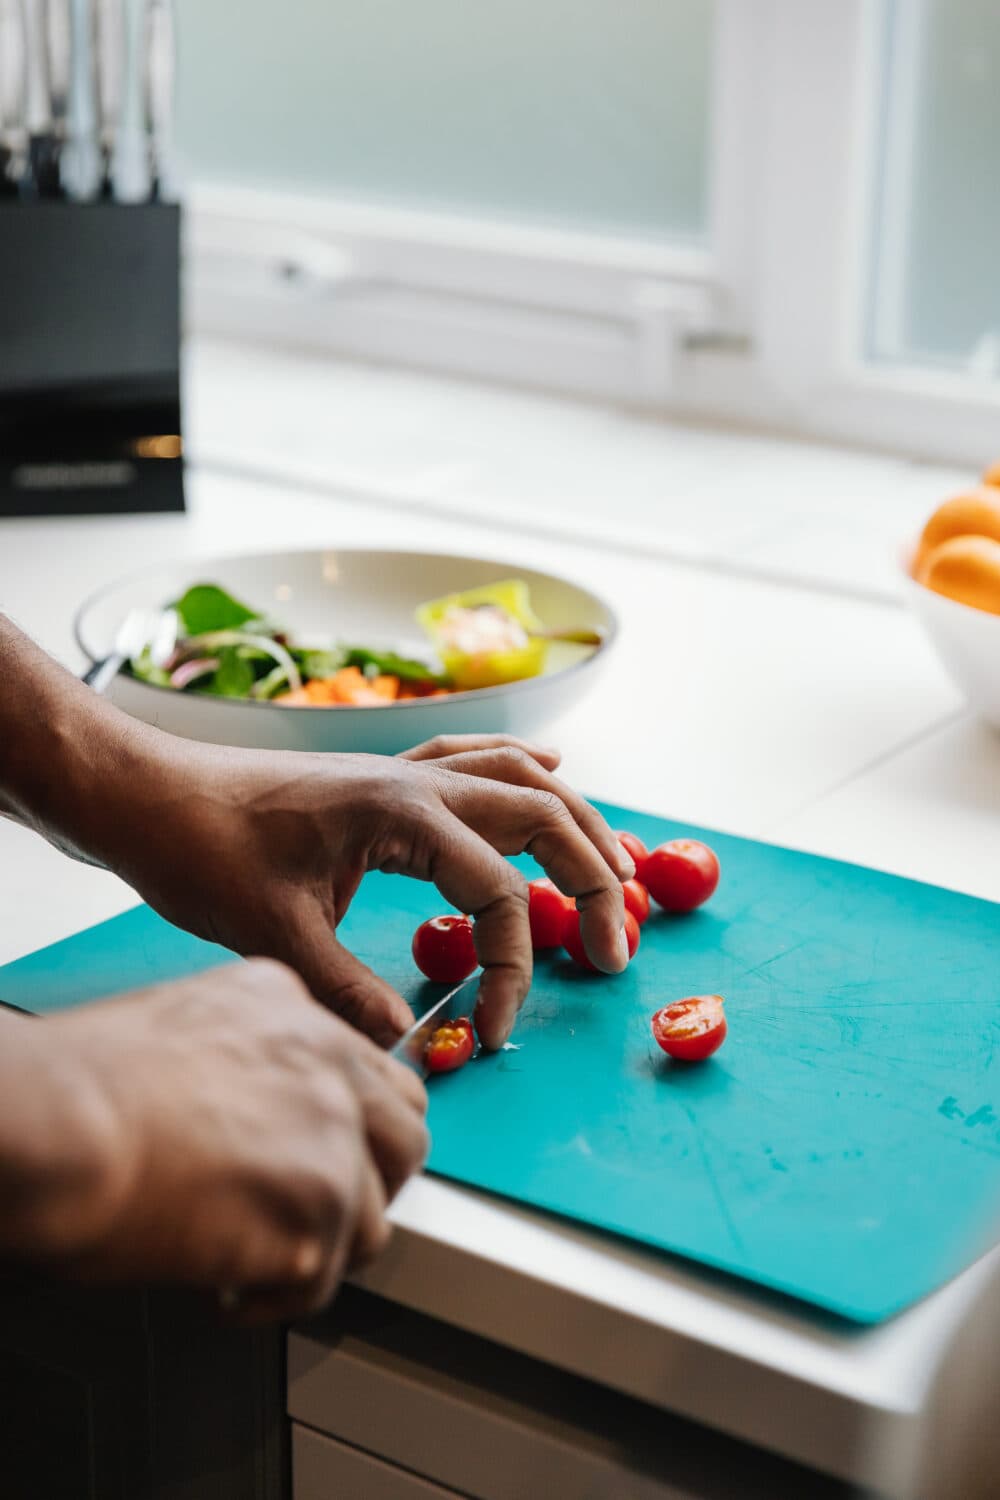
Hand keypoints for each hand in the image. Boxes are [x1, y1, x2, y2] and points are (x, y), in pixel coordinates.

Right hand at [2, 961, 427, 1322]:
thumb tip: (258, 1116)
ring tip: (255, 1256)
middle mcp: (330, 1066)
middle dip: (369, 1185)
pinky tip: (226, 1287)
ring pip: (374, 1220)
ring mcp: (334, 1138)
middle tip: (315, 1214)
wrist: (61, 1122)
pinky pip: (320, 1283)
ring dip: (320, 1249)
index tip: (329, 1158)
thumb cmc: (84, 1085)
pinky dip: (274, 1299)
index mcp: (294, 1012)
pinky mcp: (320, 1212)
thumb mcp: (184, 1024)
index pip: (377, 1076)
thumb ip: (250, 1059)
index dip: (358, 1129)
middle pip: (405, 1141)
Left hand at [103, 734, 634, 1049]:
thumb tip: (408, 1045)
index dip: (512, 969)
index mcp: (401, 814)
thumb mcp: (273, 933)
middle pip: (543, 813)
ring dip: (576, 819)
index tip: (495, 1028)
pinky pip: (476, 758)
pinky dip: (523, 767)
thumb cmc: (200, 850)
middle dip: (593, 879)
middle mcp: (418, 781)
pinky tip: (552, 764)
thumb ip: (347, 991)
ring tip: (617, 867)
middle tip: (613, 949)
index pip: (498, 892)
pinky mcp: (384, 776)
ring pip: (522, 777)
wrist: (147, 793)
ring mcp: (403, 770)